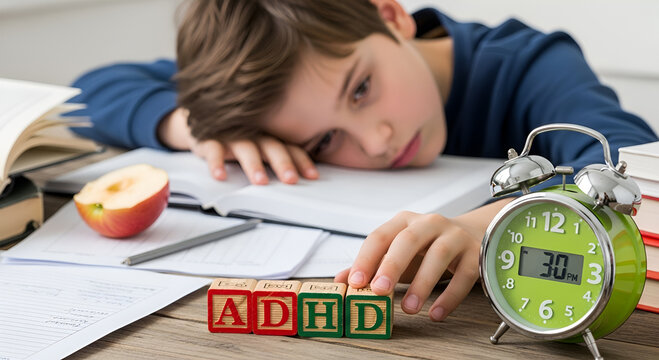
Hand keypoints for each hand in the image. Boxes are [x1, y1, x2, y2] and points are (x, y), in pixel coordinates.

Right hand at [158, 108, 318, 184]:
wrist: (200, 121)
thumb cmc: (237, 137)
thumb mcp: (259, 146)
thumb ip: (276, 157)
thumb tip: (299, 180)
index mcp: (269, 136)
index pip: (290, 148)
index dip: (302, 161)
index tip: (313, 176)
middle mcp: (254, 133)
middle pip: (272, 147)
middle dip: (283, 163)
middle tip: (291, 180)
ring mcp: (232, 135)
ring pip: (246, 148)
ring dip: (253, 165)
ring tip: (260, 182)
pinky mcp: (210, 137)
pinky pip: (214, 149)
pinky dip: (216, 162)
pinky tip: (220, 175)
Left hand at [335, 199, 512, 321]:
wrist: (471, 235)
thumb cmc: (426, 248)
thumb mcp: (397, 253)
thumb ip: (370, 266)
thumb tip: (341, 280)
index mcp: (404, 222)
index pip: (381, 236)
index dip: (367, 258)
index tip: (356, 282)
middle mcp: (429, 223)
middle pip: (408, 240)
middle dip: (392, 265)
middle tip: (379, 291)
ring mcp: (454, 236)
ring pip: (439, 255)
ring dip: (422, 284)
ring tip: (410, 309)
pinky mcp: (475, 253)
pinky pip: (464, 274)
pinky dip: (450, 296)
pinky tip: (437, 313)